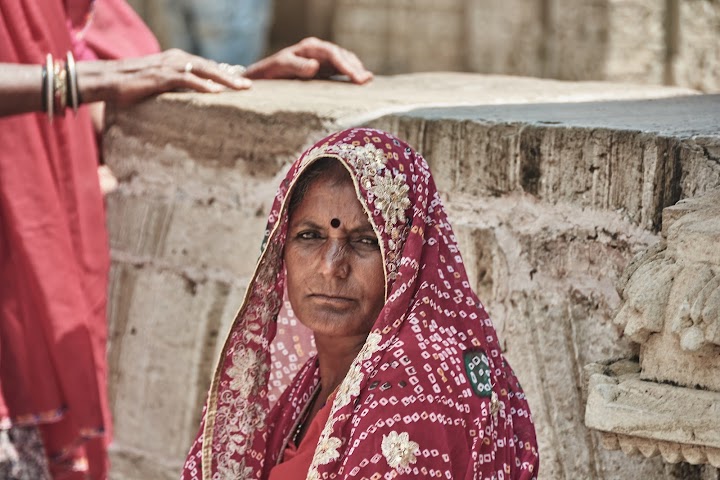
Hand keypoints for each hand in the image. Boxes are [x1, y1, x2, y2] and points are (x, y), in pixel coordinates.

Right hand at [77, 49, 251, 105]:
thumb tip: (190, 100)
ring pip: (203, 71)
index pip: (206, 66)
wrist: (106, 81)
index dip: (225, 74)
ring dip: (223, 80)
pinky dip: (202, 86)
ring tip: (240, 88)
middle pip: (210, 67)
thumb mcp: (158, 86)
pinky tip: (216, 92)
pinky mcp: (160, 76)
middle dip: (232, 76)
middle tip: (250, 86)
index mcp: (176, 60)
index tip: (242, 82)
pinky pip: (186, 80)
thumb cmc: (131, 86)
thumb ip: (175, 88)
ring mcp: (168, 66)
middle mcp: (175, 59)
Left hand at [245, 37, 372, 84]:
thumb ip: (297, 66)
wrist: (266, 75)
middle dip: (355, 68)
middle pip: (342, 56)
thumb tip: (315, 66)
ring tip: (367, 80)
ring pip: (344, 60)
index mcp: (310, 47)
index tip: (355, 77)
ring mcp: (322, 59)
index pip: (333, 53)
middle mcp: (319, 51)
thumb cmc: (272, 71)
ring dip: (356, 69)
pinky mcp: (324, 69)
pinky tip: (361, 79)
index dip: (346, 65)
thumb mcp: (281, 66)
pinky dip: (352, 73)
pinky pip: (341, 68)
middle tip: (366, 81)